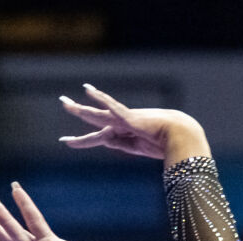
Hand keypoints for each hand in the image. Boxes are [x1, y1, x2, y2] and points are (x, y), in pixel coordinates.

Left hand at [58, 83, 202, 158]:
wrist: (179, 135)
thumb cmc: (164, 143)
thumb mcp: (137, 148)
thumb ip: (120, 144)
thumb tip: (103, 137)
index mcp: (124, 134)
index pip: (98, 137)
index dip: (81, 140)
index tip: (67, 141)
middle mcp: (121, 124)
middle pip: (94, 118)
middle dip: (78, 111)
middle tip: (63, 102)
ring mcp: (124, 119)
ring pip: (97, 114)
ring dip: (81, 109)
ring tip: (65, 102)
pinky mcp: (129, 117)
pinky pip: (112, 106)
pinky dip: (101, 99)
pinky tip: (88, 90)